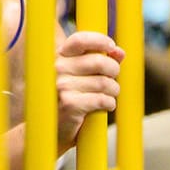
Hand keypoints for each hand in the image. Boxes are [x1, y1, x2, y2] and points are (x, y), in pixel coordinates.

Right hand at [55, 32, 123, 155]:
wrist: (50, 129)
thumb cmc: (69, 99)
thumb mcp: (81, 77)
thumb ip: (99, 61)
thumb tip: (120, 52)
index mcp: (58, 57)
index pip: (81, 40)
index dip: (101, 41)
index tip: (112, 48)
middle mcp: (57, 68)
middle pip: (101, 61)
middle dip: (114, 72)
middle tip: (112, 82)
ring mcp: (61, 85)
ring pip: (105, 82)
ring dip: (113, 91)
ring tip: (107, 96)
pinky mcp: (70, 103)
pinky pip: (103, 99)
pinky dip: (109, 104)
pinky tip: (104, 106)